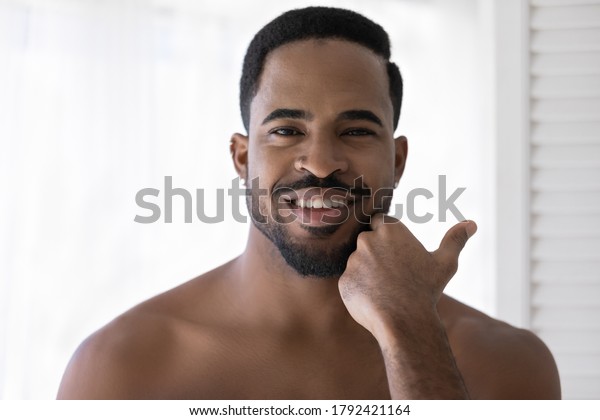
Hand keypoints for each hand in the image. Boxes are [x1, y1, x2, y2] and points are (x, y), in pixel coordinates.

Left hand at [338, 214, 476, 338]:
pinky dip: (359, 290)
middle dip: (377, 254)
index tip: (397, 254)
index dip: (389, 238)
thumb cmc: (426, 291)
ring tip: (385, 289)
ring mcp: (353, 260)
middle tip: (393, 275)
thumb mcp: (444, 264)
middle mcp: (368, 240)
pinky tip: (375, 300)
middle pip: (368, 241)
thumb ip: (455, 240)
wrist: (406, 322)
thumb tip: (471, 224)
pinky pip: (351, 282)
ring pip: (358, 262)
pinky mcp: (344, 280)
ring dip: (367, 272)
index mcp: (390, 230)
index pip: (380, 222)